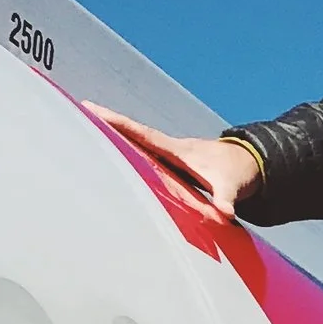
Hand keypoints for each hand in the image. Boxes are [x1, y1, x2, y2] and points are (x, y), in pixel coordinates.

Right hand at [84, 103, 261, 219]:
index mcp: (177, 150)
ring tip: (82, 127)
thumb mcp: (230, 188)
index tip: (95, 111)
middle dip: (108, 123)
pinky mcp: (166, 164)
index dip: (120, 125)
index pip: (143, 135)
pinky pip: (140, 154)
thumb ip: (225, 201)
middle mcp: (168, 149)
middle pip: (133, 134)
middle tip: (79, 109)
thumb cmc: (233, 173)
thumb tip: (225, 214)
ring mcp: (165, 156)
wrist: (243, 164)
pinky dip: (123, 149)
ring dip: (112, 136)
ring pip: (135, 143)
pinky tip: (105, 150)